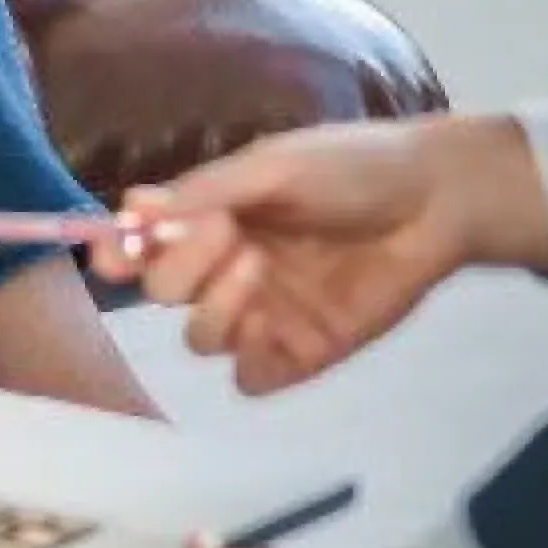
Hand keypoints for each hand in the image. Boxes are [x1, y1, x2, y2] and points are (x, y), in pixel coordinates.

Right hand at [98, 116, 547, 393]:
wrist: (434, 201)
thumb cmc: (353, 167)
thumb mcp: (273, 166)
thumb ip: (204, 192)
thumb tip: (131, 208)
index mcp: (214, 217)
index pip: (144, 245)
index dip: (119, 253)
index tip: (113, 253)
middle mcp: (228, 267)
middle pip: (164, 295)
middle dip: (182, 267)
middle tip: (227, 233)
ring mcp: (265, 314)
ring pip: (201, 341)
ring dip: (215, 309)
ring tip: (259, 268)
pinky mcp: (303, 353)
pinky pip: (251, 380)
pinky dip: (251, 360)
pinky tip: (274, 326)